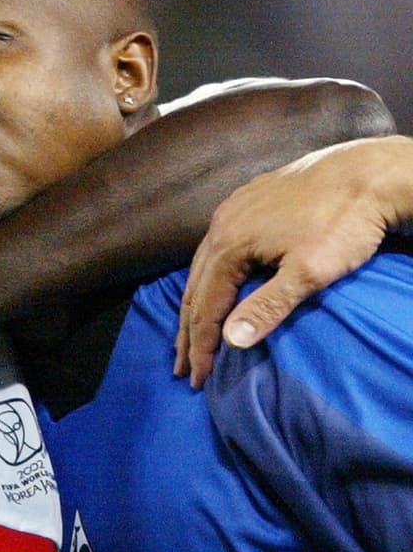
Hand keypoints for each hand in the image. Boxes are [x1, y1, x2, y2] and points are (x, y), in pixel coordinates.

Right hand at [176, 137, 412, 386]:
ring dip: (195, 304)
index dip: (201, 345)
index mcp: (229, 244)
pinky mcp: (247, 201)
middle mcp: (220, 225)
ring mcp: (232, 209)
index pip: (204, 306)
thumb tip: (229, 341)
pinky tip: (214, 283)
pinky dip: (208, 276)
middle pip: (195, 288)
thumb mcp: (309, 272)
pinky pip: (215, 246)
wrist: (366, 173)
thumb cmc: (343, 224)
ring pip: (202, 265)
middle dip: (188, 332)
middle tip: (184, 369)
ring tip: (191, 333)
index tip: (199, 379)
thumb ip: (268, 307)